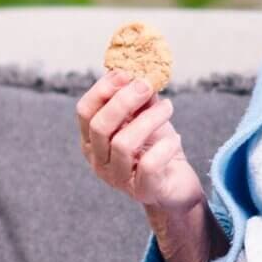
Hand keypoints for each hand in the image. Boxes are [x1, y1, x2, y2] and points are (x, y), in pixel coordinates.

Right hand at [76, 71, 204, 212]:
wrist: (177, 182)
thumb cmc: (156, 147)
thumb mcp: (146, 117)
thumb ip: (139, 98)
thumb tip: (139, 71)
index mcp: (93, 140)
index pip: (84, 111)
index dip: (102, 89)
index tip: (125, 73)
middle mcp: (98, 160)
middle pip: (99, 126)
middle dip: (124, 100)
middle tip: (147, 85)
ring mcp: (117, 178)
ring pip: (123, 143)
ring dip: (149, 119)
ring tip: (168, 108)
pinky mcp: (142, 190)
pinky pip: (149, 165)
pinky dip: (165, 147)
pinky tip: (175, 139)